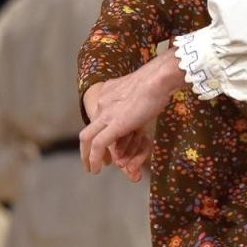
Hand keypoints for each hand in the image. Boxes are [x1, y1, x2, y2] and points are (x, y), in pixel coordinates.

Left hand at [80, 53, 182, 178]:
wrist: (159, 76)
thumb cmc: (158, 80)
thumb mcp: (142, 89)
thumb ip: (137, 100)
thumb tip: (141, 110)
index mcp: (109, 92)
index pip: (100, 116)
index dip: (99, 133)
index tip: (107, 145)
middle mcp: (103, 102)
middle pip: (89, 128)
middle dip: (86, 148)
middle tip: (90, 161)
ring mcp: (107, 113)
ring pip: (88, 138)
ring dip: (87, 156)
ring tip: (92, 169)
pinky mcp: (114, 124)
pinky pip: (99, 145)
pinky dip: (94, 159)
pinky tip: (96, 169)